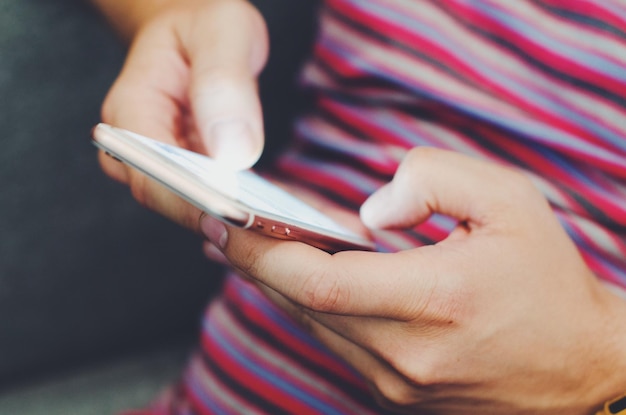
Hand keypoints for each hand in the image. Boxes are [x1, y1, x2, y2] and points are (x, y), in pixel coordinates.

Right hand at [98, 0, 267, 228]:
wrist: (197, 31)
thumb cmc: (204, 25)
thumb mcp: (221, 32)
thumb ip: (224, 83)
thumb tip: (232, 153)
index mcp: (130, 109)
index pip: (150, 173)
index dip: (189, 202)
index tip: (235, 217)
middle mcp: (133, 145)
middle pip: (166, 198)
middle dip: (214, 217)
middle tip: (266, 230)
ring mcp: (157, 161)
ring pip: (186, 205)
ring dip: (226, 217)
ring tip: (271, 225)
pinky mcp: (183, 170)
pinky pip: (204, 197)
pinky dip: (233, 206)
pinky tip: (267, 211)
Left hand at [203, 147, 625, 413]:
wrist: (583, 365)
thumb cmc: (548, 280)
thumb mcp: (509, 201)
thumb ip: (433, 181)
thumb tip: (368, 210)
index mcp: (436, 300)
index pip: (320, 283)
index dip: (263, 254)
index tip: (226, 227)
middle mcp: (409, 353)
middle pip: (304, 308)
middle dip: (256, 267)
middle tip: (223, 233)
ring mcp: (400, 384)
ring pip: (316, 329)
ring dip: (280, 288)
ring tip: (254, 250)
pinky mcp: (400, 395)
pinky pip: (339, 346)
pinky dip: (314, 310)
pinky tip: (304, 281)